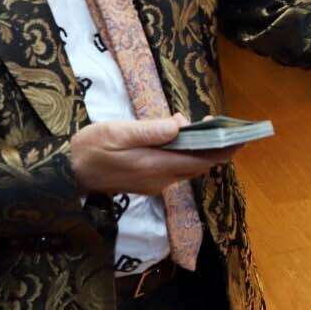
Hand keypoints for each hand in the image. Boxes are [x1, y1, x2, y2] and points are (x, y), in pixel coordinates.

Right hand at [70, 114, 235, 194]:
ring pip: (189, 167)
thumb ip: (150, 130)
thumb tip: (180, 125)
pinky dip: (185, 155)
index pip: (201, 160)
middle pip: (199, 165)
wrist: (69, 173)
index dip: (224, 149)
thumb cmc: (91, 147)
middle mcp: (161, 179)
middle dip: (215, 147)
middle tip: (222, 125)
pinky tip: (180, 139)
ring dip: (200, 151)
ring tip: (203, 128)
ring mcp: (156, 184)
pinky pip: (176, 169)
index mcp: (155, 165)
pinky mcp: (149, 184)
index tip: (241, 136)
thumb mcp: (117, 131)